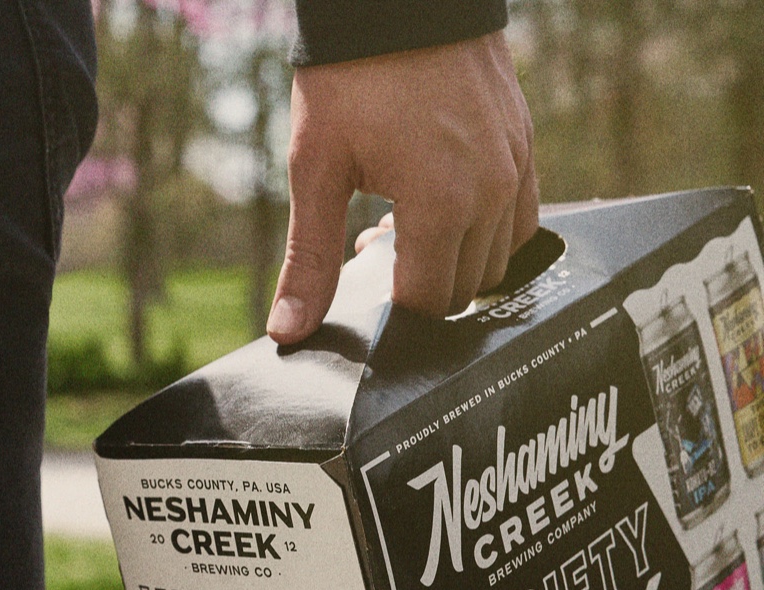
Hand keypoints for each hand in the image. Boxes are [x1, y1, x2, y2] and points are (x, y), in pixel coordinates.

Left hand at [267, 31, 538, 344]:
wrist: (400, 0)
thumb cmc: (352, 77)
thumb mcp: (316, 169)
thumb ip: (309, 259)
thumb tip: (288, 330)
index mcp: (441, 205)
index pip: (426, 304)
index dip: (388, 309)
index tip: (358, 273)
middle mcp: (491, 193)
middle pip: (462, 291)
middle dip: (417, 285)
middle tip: (372, 238)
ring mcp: (517, 169)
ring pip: (496, 263)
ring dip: (452, 261)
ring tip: (403, 220)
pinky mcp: (526, 147)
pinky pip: (521, 221)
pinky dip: (483, 232)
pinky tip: (439, 204)